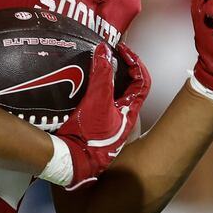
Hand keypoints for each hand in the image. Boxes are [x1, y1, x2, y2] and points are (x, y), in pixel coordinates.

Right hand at [41, 42, 149, 188]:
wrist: (69, 163)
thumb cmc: (87, 137)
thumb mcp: (96, 101)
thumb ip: (102, 75)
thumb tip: (104, 50)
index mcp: (129, 113)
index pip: (142, 81)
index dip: (135, 62)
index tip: (121, 49)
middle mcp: (122, 119)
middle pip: (127, 88)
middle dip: (119, 69)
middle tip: (106, 56)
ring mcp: (108, 125)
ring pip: (111, 96)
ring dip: (104, 80)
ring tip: (92, 67)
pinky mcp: (93, 129)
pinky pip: (96, 104)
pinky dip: (91, 91)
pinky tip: (78, 87)